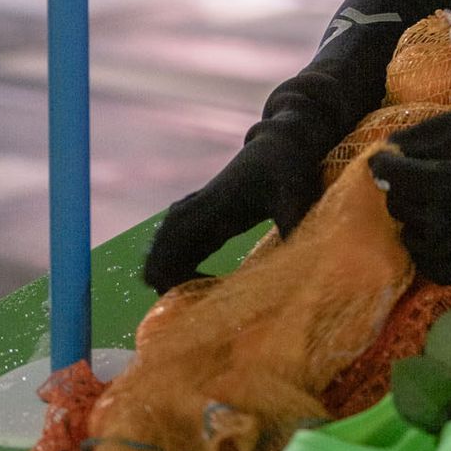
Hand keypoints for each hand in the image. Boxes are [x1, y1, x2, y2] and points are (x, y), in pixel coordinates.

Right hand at [142, 128, 325, 293]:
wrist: (278, 143)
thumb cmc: (288, 166)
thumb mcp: (295, 191)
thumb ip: (292, 218)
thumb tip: (295, 254)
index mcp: (207, 211)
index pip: (167, 257)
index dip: (180, 287)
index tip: (212, 297)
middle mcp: (190, 213)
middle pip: (156, 261)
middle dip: (173, 290)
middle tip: (209, 307)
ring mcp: (190, 213)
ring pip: (160, 255)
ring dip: (174, 280)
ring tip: (210, 297)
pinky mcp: (196, 217)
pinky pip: (171, 248)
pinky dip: (179, 270)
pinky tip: (209, 283)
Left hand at [372, 109, 450, 285]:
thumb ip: (419, 135)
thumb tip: (382, 152)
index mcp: (444, 182)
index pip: (387, 175)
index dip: (385, 162)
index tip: (392, 158)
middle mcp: (445, 222)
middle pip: (395, 204)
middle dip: (404, 187)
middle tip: (428, 177)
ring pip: (407, 233)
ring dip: (415, 216)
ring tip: (441, 202)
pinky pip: (424, 263)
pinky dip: (426, 246)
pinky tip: (442, 228)